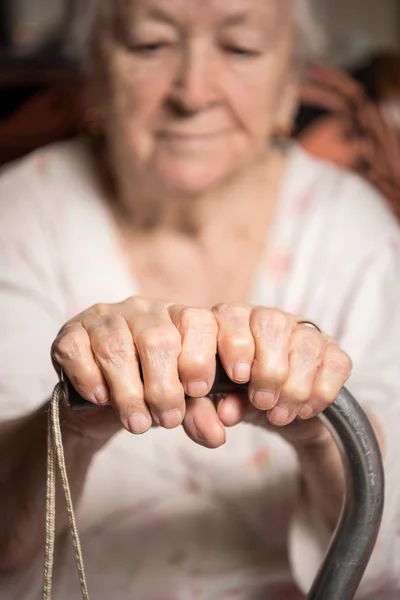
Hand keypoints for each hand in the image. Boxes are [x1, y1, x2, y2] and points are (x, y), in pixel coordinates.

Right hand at [51, 298, 352, 447]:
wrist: (100, 393)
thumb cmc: (155, 391)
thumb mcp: (188, 401)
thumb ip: (205, 409)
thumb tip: (223, 430)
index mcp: (180, 319)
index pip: (204, 321)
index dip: (218, 351)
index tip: (226, 389)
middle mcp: (144, 310)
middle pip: (162, 330)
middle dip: (169, 379)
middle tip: (169, 416)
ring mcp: (105, 318)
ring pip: (120, 340)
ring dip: (132, 386)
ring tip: (141, 422)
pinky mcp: (70, 334)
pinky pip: (79, 347)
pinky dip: (93, 376)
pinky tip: (105, 398)